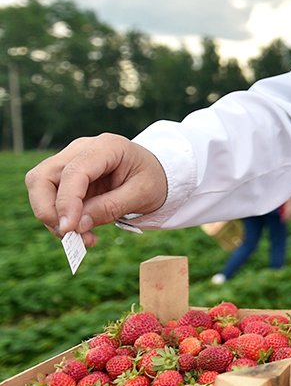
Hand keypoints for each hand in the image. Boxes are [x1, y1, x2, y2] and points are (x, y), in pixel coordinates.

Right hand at [25, 134, 166, 247]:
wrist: (156, 172)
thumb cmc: (152, 179)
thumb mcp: (142, 195)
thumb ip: (110, 207)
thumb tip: (76, 225)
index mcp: (107, 147)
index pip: (73, 172)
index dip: (66, 202)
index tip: (69, 229)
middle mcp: (81, 149)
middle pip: (43, 176)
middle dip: (48, 210)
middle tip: (70, 235)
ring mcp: (70, 160)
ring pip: (40, 187)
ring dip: (53, 218)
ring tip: (82, 238)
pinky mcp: (65, 176)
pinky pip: (50, 198)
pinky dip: (60, 218)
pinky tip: (82, 232)